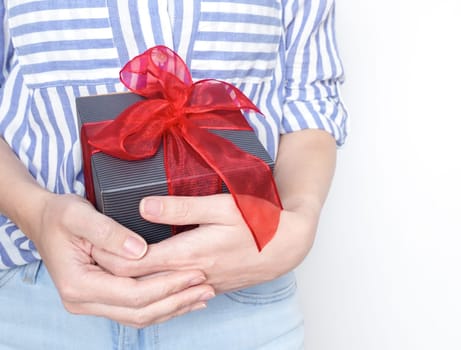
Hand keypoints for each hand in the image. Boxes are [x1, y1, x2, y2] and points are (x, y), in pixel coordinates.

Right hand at [26, 193, 214, 327]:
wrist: (43, 220)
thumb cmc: (60, 215)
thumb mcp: (79, 215)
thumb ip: (109, 232)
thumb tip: (139, 251)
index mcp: (78, 284)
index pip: (132, 294)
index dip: (167, 285)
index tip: (195, 273)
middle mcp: (83, 301)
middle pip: (139, 312)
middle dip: (176, 300)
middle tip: (206, 287)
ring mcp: (91, 303)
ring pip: (139, 317)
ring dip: (173, 307)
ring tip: (203, 294)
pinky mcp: (102, 299)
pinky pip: (135, 310)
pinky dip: (162, 306)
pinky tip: (184, 298)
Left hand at [92, 194, 316, 293]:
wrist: (289, 245)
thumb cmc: (259, 222)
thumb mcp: (221, 205)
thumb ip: (181, 206)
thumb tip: (143, 206)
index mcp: (189, 253)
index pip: (134, 264)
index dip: (109, 256)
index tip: (92, 243)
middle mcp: (191, 275)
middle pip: (139, 282)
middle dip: (112, 270)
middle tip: (91, 253)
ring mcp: (201, 284)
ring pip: (156, 291)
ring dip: (132, 281)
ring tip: (110, 266)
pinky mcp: (211, 287)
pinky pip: (175, 293)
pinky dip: (155, 286)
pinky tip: (146, 277)